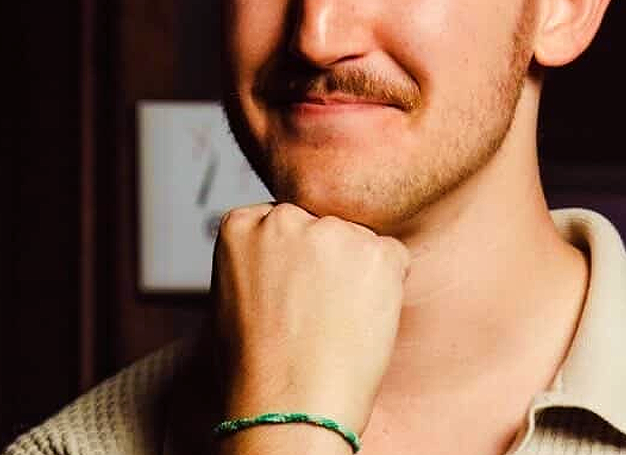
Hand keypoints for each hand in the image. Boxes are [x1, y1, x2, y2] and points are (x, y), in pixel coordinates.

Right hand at [210, 202, 411, 439]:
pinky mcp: (377, 251)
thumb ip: (261, 254)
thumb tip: (292, 248)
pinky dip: (387, 284)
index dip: (292, 260)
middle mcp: (286, 217)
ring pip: (356, 240)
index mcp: (242, 223)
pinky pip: (392, 257)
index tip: (289, 290)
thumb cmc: (257, 366)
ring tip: (335, 321)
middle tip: (315, 310)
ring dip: (356, 271)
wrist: (288, 408)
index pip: (282, 221)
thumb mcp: (233, 293)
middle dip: (324, 258)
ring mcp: (333, 231)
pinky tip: (362, 319)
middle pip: (321, 225)